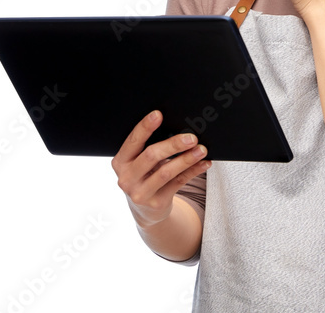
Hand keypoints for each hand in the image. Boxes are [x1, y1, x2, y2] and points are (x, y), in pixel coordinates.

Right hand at [111, 110, 210, 228]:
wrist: (145, 210)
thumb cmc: (145, 176)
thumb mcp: (140, 162)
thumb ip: (149, 147)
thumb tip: (177, 128)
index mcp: (120, 162)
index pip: (132, 141)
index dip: (145, 127)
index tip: (158, 114)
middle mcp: (127, 178)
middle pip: (151, 156)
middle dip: (173, 144)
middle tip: (191, 137)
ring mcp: (140, 193)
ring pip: (166, 172)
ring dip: (186, 159)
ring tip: (201, 150)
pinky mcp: (156, 203)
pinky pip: (178, 183)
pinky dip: (193, 171)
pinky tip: (203, 163)